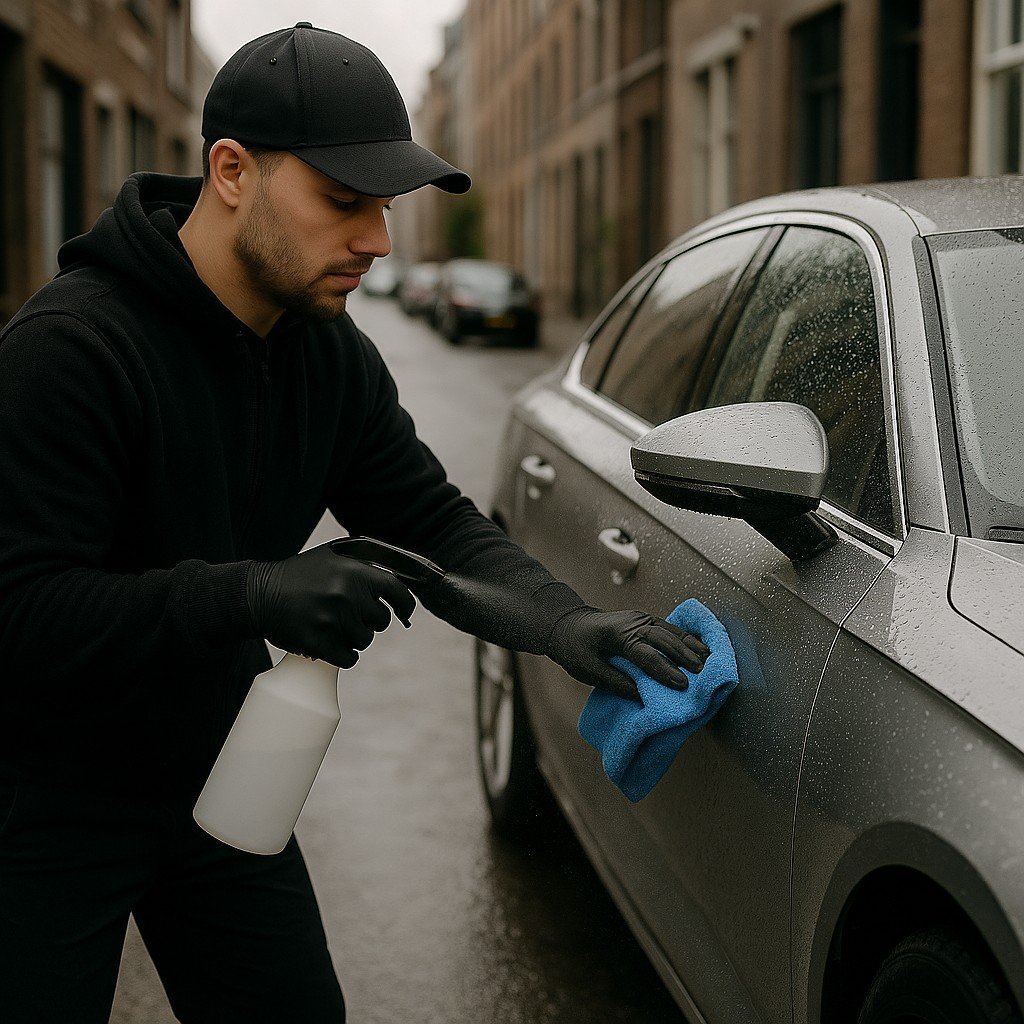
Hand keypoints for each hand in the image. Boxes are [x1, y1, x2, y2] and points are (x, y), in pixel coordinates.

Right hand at [246, 542, 415, 668]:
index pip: (396, 591)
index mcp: (353, 572)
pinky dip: (345, 656)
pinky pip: (349, 658)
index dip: (405, 604)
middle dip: (370, 620)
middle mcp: (346, 594)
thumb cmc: (299, 575)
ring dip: (355, 638)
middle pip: (381, 620)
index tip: (405, 612)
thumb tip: (394, 583)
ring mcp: (332, 620)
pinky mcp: (318, 642)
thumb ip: (362, 566)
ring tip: (336, 627)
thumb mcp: (331, 557)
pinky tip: (335, 646)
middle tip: (351, 616)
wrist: (259, 594)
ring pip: (365, 640)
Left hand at [547, 607, 710, 701]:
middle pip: (663, 639)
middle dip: (684, 656)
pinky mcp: (645, 620)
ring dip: (689, 645)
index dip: (665, 670)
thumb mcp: (589, 670)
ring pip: (669, 631)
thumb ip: (616, 681)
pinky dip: (685, 637)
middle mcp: (633, 623)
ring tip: (708, 659)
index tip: (682, 684)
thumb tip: (642, 696)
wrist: (567, 625)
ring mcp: (640, 618)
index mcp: (618, 635)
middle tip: (702, 673)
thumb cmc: (576, 649)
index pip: (646, 654)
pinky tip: (699, 647)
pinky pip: (668, 628)